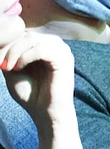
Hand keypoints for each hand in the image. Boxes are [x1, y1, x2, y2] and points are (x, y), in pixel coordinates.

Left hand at [0, 29, 83, 148]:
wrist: (45, 114)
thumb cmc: (31, 94)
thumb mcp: (13, 70)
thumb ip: (8, 55)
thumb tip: (1, 41)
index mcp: (45, 46)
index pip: (22, 34)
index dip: (7, 44)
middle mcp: (55, 45)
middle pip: (26, 34)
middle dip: (9, 48)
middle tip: (2, 66)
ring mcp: (62, 51)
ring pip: (32, 39)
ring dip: (15, 52)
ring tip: (10, 67)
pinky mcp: (64, 60)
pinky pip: (41, 49)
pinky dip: (26, 56)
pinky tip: (19, 68)